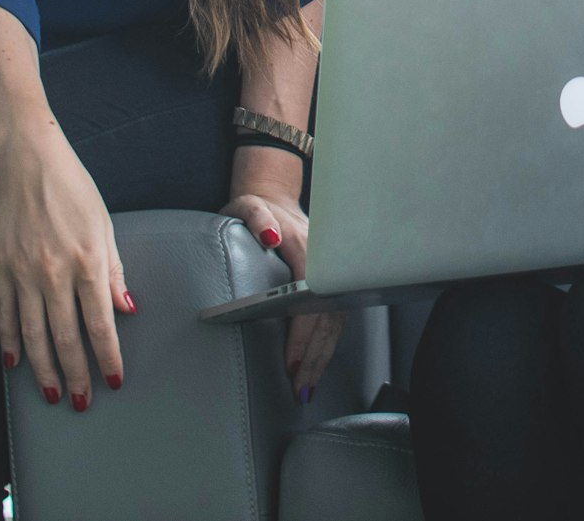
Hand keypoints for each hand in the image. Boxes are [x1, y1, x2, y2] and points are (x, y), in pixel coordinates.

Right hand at [0, 127, 135, 411]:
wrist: (28, 161)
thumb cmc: (74, 190)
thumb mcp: (105, 225)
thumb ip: (114, 270)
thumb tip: (126, 309)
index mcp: (87, 261)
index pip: (100, 323)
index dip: (107, 356)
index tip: (114, 380)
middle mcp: (54, 272)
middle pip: (65, 337)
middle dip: (76, 374)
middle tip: (81, 402)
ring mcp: (22, 272)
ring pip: (32, 334)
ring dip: (43, 369)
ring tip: (52, 394)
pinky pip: (4, 315)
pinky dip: (9, 342)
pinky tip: (15, 364)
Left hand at [221, 186, 343, 400]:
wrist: (275, 196)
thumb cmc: (258, 206)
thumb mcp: (248, 205)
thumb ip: (257, 218)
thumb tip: (269, 236)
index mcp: (307, 246)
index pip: (310, 297)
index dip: (303, 332)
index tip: (292, 359)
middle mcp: (324, 262)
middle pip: (327, 317)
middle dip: (314, 355)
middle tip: (300, 386)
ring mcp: (331, 272)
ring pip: (335, 321)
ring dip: (322, 355)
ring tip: (307, 384)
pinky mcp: (330, 282)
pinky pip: (334, 317)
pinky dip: (326, 344)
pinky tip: (317, 363)